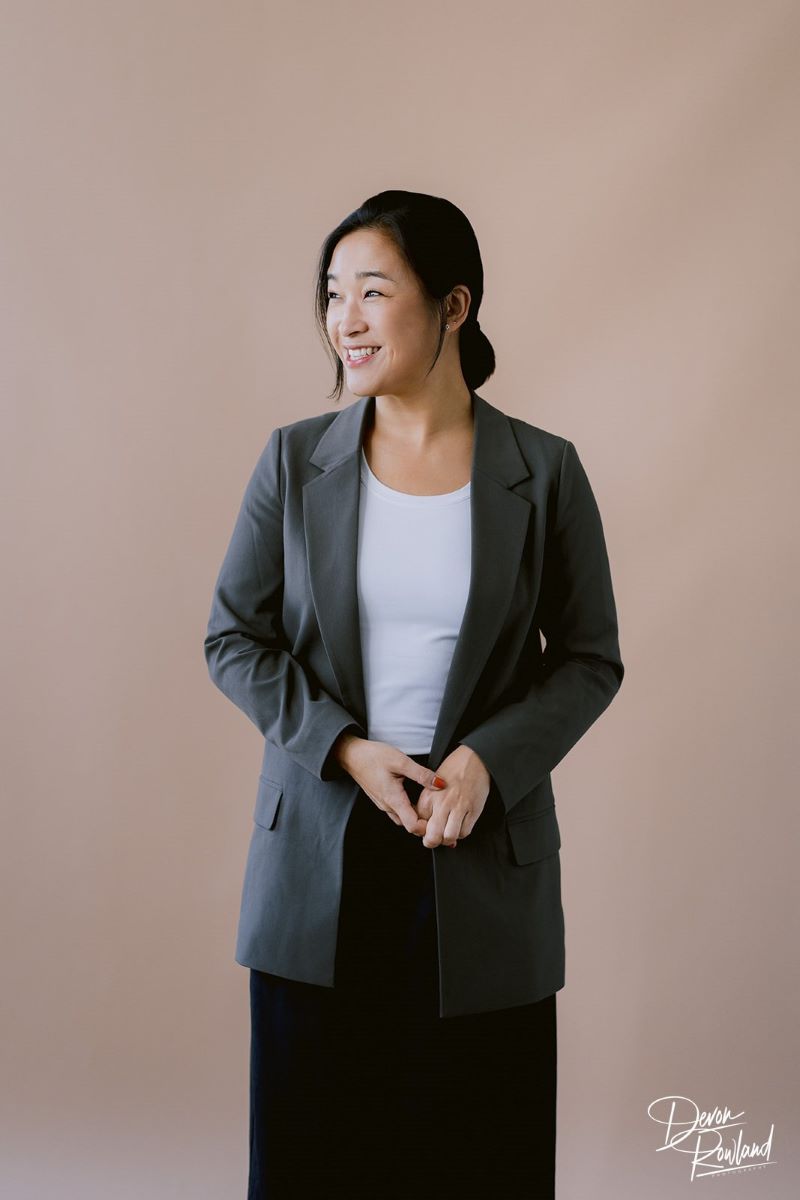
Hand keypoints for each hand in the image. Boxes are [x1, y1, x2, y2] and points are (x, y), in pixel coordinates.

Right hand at [333, 734, 447, 837]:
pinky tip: (417, 800)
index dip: (428, 827)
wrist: (351, 755)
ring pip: (404, 819)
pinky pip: (398, 812)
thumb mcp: (401, 761)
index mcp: (393, 799)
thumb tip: (441, 784)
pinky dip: (409, 811)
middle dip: (425, 824)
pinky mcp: (382, 799)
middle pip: (410, 825)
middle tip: (441, 814)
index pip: (412, 826)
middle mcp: (387, 806)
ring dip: (417, 817)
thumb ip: (421, 774)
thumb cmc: (373, 756)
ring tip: (432, 808)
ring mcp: (383, 804)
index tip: (440, 820)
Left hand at [414, 744, 491, 848]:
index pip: (419, 823)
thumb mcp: (432, 784)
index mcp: (429, 796)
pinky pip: (465, 832)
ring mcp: (458, 807)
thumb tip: (427, 825)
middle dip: (432, 842)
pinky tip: (459, 826)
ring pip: (449, 837)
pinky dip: (461, 833)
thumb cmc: (453, 770)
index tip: (426, 828)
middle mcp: (442, 803)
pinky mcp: (473, 810)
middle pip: (432, 836)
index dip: (421, 830)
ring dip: (447, 840)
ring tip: (447, 834)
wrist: (474, 759)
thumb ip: (428, 803)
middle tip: (434, 839)